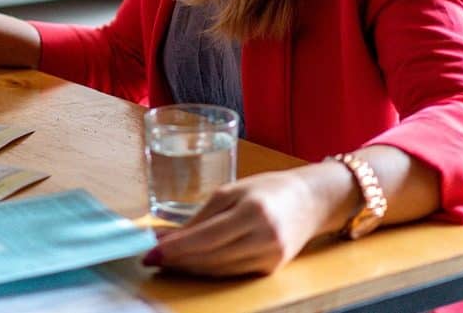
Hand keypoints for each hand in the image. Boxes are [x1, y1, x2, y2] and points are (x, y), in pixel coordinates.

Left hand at [144, 168, 330, 275]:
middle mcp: (264, 238)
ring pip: (219, 270)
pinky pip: (231, 273)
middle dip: (177, 260)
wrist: (311, 201)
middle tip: (151, 258)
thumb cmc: (268, 189)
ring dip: (189, 267)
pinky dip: (208, 269)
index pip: (206, 238)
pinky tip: (191, 264)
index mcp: (253, 212)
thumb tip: (165, 234)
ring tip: (166, 261)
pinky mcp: (271, 270)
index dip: (176, 248)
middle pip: (210, 258)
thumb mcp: (232, 191)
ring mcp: (270, 258)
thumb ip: (200, 215)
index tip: (150, 252)